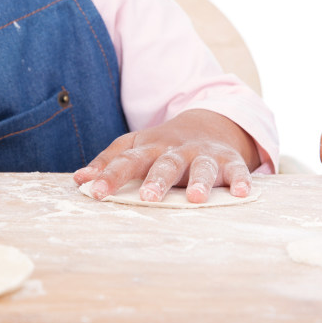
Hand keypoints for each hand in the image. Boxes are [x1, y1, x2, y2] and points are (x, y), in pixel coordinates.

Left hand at [73, 109, 260, 202]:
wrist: (208, 124)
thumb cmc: (164, 146)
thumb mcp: (135, 146)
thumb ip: (109, 162)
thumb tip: (79, 179)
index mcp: (150, 148)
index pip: (127, 162)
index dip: (110, 176)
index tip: (94, 193)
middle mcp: (176, 150)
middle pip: (165, 164)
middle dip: (157, 180)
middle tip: (149, 198)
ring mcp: (203, 154)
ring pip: (201, 167)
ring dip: (199, 181)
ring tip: (195, 199)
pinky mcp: (228, 160)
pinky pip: (236, 169)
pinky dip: (240, 180)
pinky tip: (242, 193)